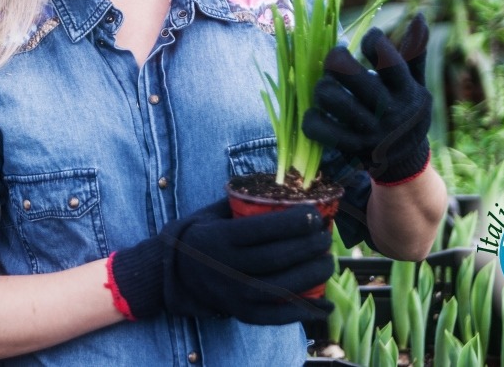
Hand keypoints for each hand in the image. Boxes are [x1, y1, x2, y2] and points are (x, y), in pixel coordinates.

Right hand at [109, 199, 333, 324]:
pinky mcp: (241, 314)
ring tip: (328, 261)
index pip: (262, 230)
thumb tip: (284, 186)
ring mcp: (234, 295)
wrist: (175, 273)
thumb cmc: (202, 234)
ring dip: (311, 275)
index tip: (314, 215)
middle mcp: (227, 268)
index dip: (293, 223)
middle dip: (308, 247)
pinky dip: (304, 311)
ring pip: (280, 288)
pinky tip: (324, 302)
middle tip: (326, 236)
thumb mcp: (215, 212)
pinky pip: (276, 316)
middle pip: (276, 258)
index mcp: (220, 238)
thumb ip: (244, 201)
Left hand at [303, 13, 431, 184]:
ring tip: (327, 86)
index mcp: (407, 91)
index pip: (388, 57)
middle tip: (336, 61)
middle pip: (350, 73)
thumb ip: (415, 52)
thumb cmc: (407, 113)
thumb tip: (419, 15)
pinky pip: (319, 128)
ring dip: (322, 87)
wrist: (406, 164)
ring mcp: (369, 130)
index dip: (373, 40)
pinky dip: (311, 119)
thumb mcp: (417, 84)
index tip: (368, 40)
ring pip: (330, 97)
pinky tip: (317, 113)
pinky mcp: (350, 148)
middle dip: (335, 59)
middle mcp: (389, 111)